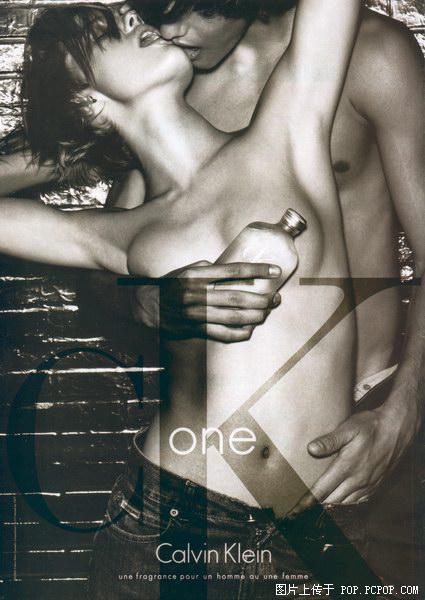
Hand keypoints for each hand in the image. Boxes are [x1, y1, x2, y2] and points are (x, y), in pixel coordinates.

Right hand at [132, 260, 281, 341]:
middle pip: (238, 297)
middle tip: (275, 298)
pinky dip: (240, 333)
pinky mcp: (195, 329)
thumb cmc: (169, 285)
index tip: (275, 270)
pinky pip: (223, 334)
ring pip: (234, 317)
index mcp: (197, 275)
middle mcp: (197, 294)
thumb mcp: (186, 270)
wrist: (145, 306)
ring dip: (256, 316)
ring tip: (267, 312)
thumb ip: (208, 268)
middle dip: (262, 299)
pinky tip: (251, 329)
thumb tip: (231, 269)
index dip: (257, 270)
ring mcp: (196, 313)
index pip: (233, 270)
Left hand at [289, 398, 418, 513]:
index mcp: (347, 466)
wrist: (397, 429)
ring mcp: (368, 484)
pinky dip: (347, 503)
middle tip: (303, 507)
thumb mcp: (348, 428)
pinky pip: (359, 501)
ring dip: (331, 505)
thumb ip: (330, 440)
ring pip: (345, 502)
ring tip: (318, 505)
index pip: (323, 489)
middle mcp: (357, 479)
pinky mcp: (376, 485)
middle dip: (317, 504)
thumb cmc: (371, 426)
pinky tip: (341, 500)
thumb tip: (311, 449)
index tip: (296, 509)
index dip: (308, 500)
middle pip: (332, 500)